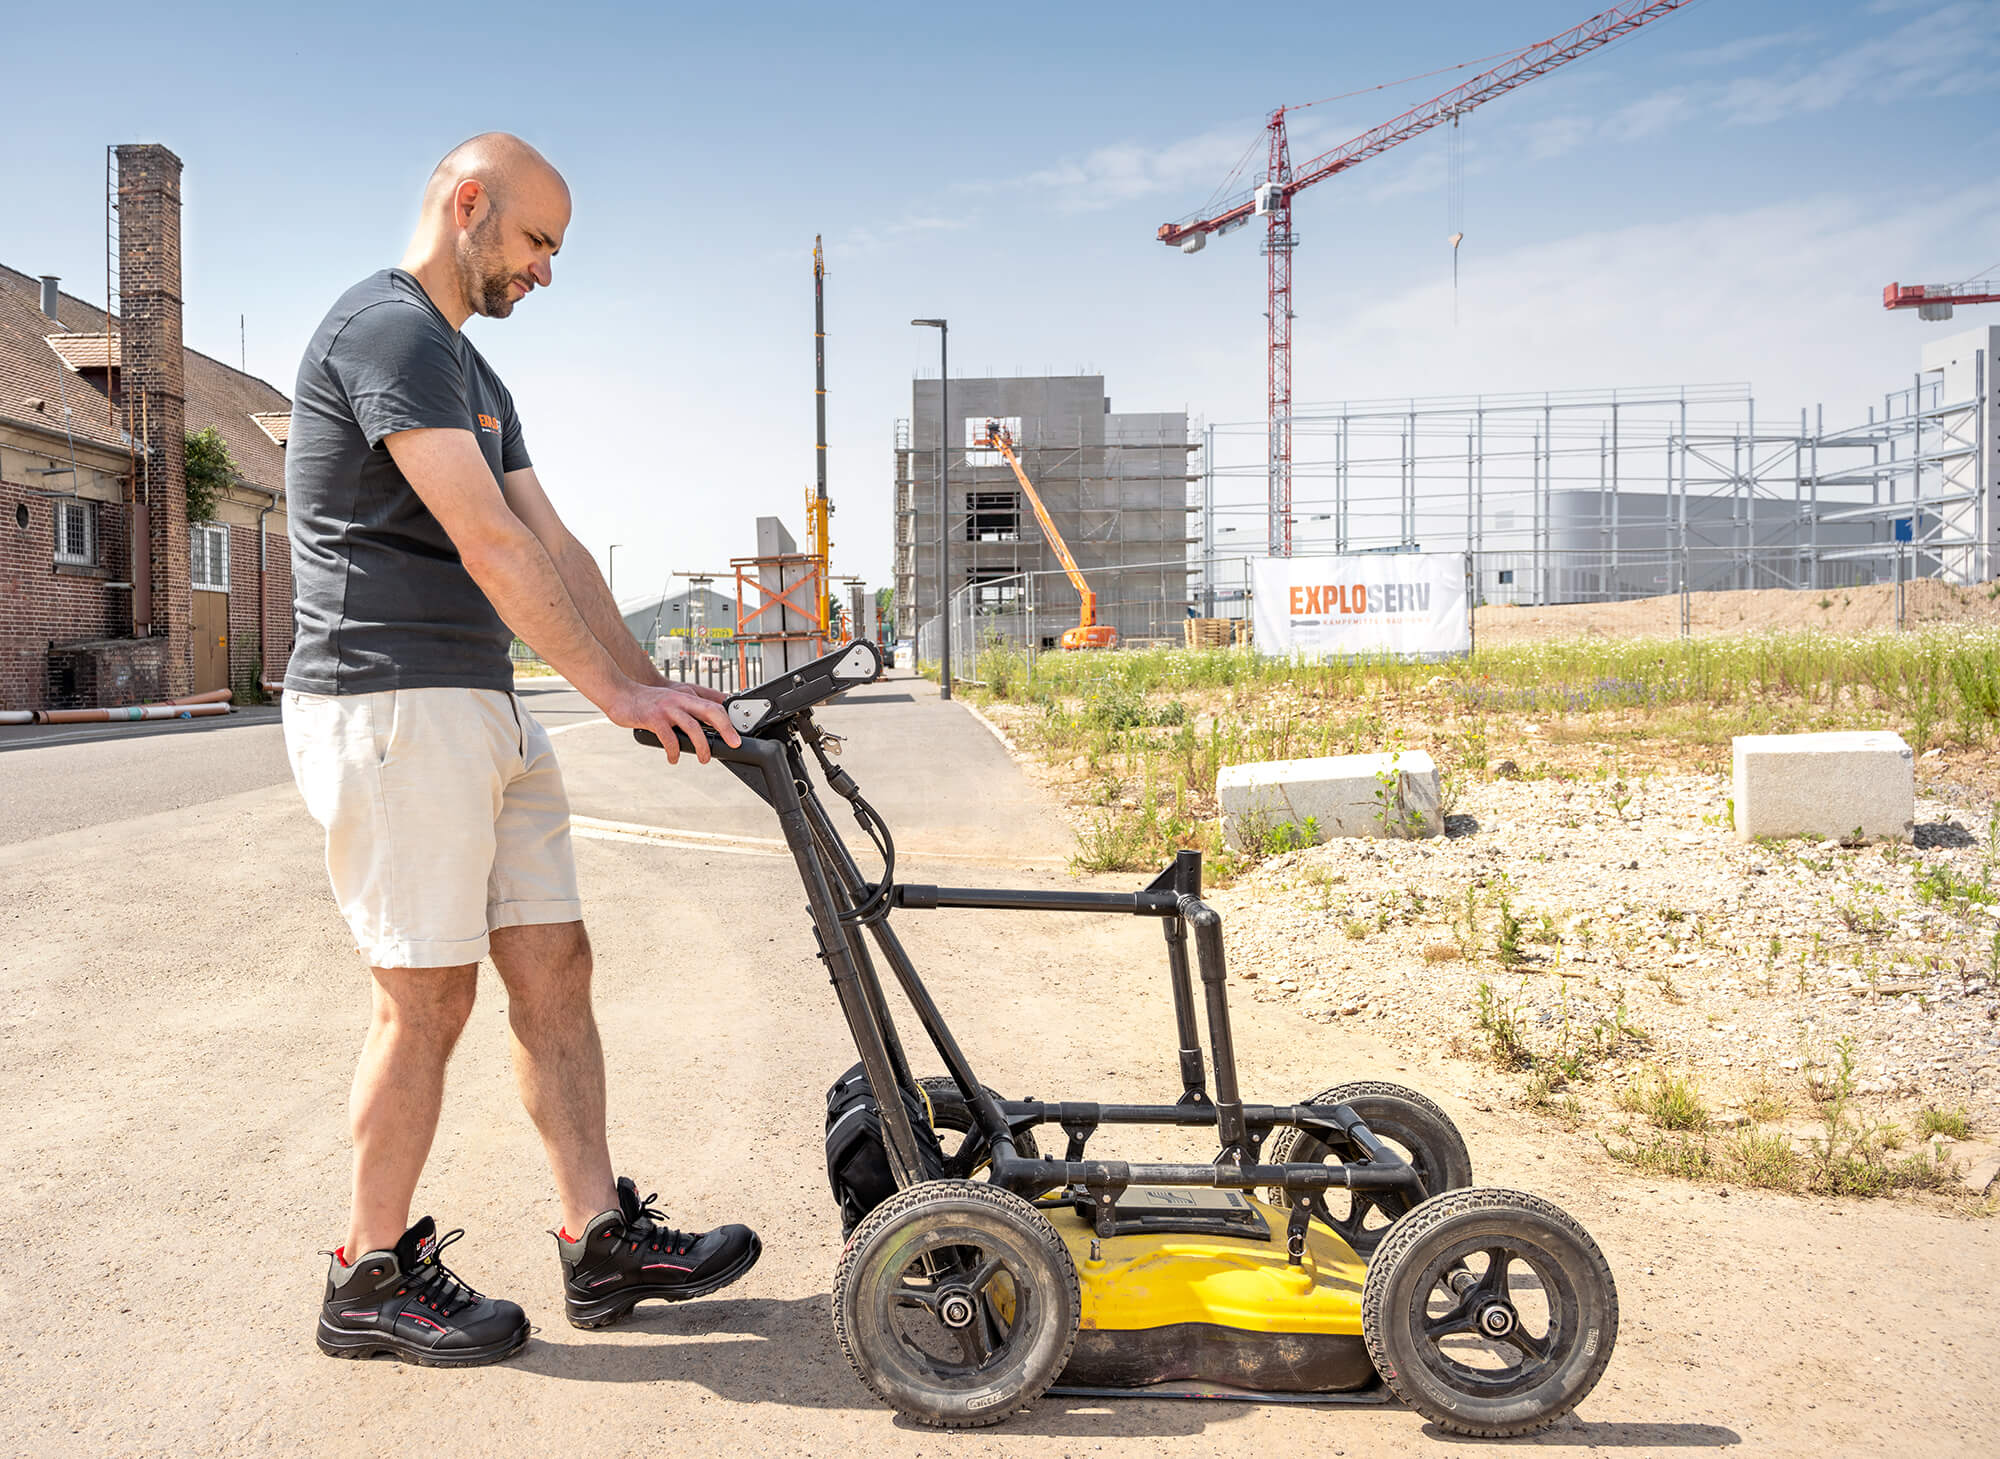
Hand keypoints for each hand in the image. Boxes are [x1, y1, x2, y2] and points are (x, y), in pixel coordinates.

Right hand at [611, 681, 740, 764]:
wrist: (620, 693)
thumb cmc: (646, 701)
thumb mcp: (671, 700)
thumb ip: (687, 710)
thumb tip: (705, 725)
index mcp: (686, 697)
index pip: (715, 706)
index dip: (729, 720)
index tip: (737, 736)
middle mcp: (680, 700)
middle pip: (711, 712)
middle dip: (726, 729)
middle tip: (733, 744)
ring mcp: (667, 708)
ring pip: (693, 727)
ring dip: (702, 746)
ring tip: (704, 759)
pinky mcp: (653, 718)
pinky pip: (669, 738)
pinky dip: (674, 751)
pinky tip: (674, 758)